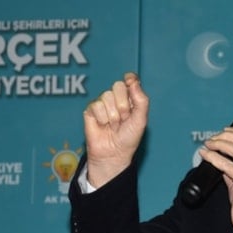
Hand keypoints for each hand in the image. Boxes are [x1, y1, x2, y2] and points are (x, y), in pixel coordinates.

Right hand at [82, 72, 148, 187]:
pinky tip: (103, 126)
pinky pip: (96, 105)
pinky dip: (102, 119)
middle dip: (123, 105)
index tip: (130, 81)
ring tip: (113, 126)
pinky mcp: (91, 110)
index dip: (130, 79)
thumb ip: (141, 99)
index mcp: (130, 98)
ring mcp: (103, 103)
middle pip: (118, 86)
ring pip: (107, 96)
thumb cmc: (129, 137)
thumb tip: (132, 80)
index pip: (130, 80)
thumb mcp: (141, 119)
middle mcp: (116, 99)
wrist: (114, 153)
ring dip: (113, 115)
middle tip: (124, 119)